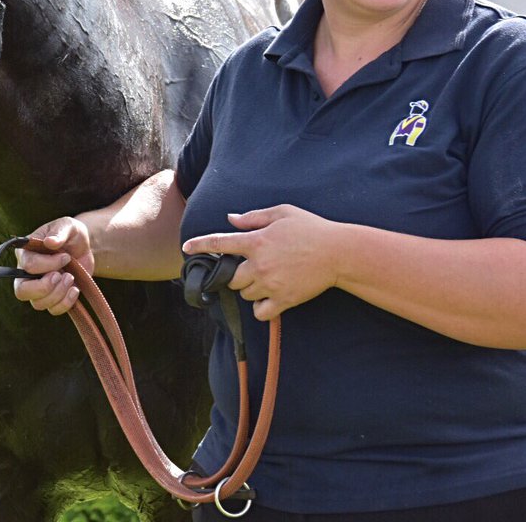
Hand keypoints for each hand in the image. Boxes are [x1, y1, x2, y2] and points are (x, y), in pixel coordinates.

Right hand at [13, 217, 92, 315]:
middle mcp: (26, 273)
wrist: (84, 247)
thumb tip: (50, 242)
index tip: (65, 256)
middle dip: (44, 287)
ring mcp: (38, 288)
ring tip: (71, 278)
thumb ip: (59, 231)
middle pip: (22, 291)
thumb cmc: (71, 234)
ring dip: (59, 293)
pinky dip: (66, 302)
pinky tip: (75, 289)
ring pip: (38, 303)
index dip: (48, 264)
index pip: (27, 265)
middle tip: (62, 275)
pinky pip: (53, 310)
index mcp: (25, 253)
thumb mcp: (68, 226)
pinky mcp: (52, 298)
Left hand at [182, 205, 340, 320]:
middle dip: (235, 274)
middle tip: (250, 268)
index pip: (219, 243)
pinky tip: (269, 299)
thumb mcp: (282, 213)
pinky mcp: (284, 299)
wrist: (339, 253)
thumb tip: (231, 219)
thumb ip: (253, 217)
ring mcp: (271, 284)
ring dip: (250, 289)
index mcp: (257, 240)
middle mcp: (260, 264)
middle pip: (231, 277)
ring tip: (267, 280)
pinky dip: (261, 308)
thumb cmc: (311, 228)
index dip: (200, 245)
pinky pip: (260, 312)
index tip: (186, 248)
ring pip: (245, 294)